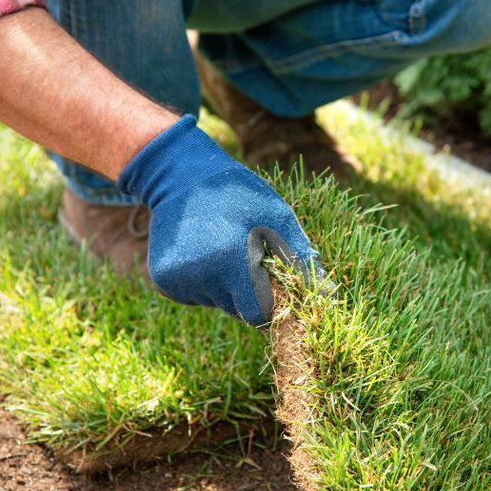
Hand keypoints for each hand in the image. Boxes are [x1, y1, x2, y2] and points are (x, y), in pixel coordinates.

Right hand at [118, 114, 318, 325]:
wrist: (182, 177)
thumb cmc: (239, 194)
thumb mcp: (277, 217)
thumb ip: (300, 257)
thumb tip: (327, 294)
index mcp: (230, 260)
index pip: (258, 313)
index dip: (271, 304)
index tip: (276, 287)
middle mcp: (200, 276)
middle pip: (238, 310)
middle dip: (250, 293)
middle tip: (248, 259)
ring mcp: (177, 281)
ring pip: (218, 303)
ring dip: (228, 287)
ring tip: (224, 249)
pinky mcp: (163, 281)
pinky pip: (197, 295)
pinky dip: (207, 283)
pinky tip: (204, 253)